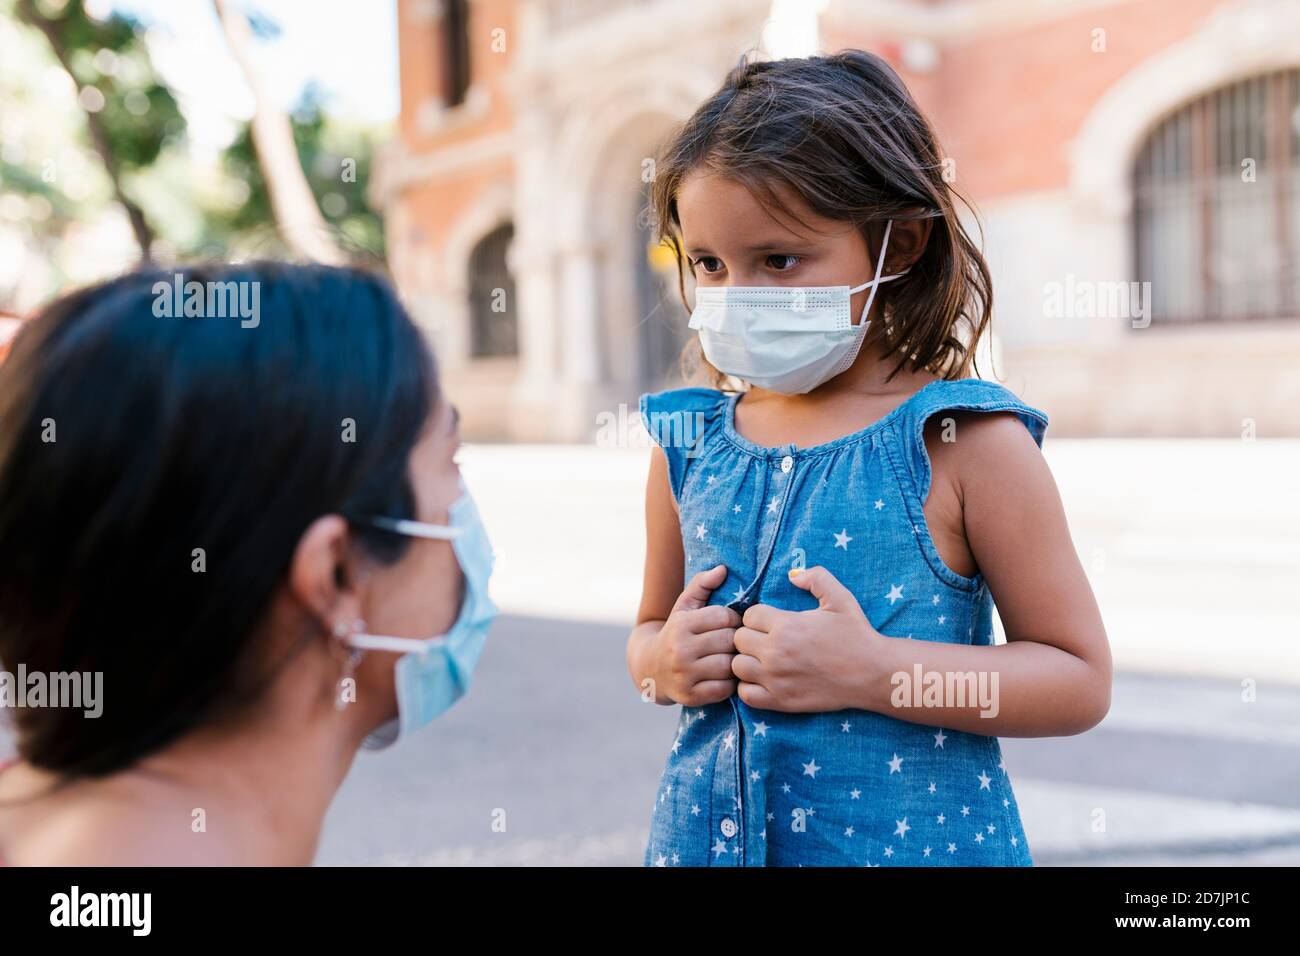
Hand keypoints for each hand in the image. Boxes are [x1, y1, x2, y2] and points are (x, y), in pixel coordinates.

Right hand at [646, 564, 741, 706]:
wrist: (650, 668)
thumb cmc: (675, 633)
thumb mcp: (684, 607)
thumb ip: (702, 584)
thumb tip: (723, 569)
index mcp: (681, 624)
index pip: (724, 616)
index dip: (733, 619)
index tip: (731, 623)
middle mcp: (680, 649)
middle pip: (728, 641)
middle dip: (736, 640)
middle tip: (736, 642)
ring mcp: (684, 675)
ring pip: (728, 666)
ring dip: (735, 662)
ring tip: (733, 658)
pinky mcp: (689, 696)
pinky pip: (723, 689)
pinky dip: (729, 683)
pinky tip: (725, 676)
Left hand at [732, 565, 886, 711]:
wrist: (873, 674)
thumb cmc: (856, 634)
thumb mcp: (840, 598)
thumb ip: (815, 578)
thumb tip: (791, 575)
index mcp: (785, 625)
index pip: (749, 615)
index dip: (759, 616)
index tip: (772, 621)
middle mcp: (775, 652)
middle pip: (738, 640)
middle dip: (750, 636)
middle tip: (766, 639)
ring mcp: (776, 679)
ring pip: (737, 666)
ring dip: (747, 660)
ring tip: (763, 659)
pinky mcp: (781, 701)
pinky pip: (746, 694)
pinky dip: (749, 686)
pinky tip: (764, 680)